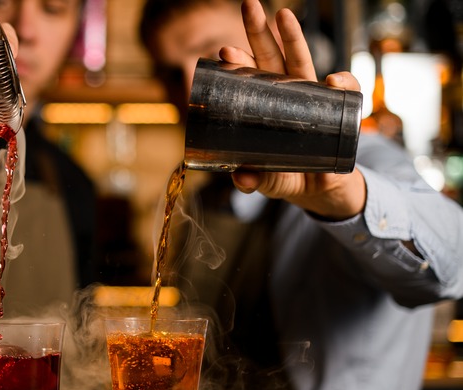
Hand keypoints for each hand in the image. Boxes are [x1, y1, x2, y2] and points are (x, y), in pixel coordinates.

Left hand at [217, 0, 365, 220]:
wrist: (324, 190)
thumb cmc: (289, 176)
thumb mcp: (268, 180)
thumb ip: (253, 181)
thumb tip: (240, 179)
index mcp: (265, 106)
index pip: (249, 78)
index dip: (238, 63)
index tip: (225, 52)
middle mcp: (287, 94)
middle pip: (271, 57)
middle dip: (259, 31)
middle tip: (248, 6)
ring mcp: (313, 98)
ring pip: (303, 61)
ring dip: (293, 36)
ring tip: (282, 15)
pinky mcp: (341, 110)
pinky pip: (346, 92)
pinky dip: (343, 82)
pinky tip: (333, 81)